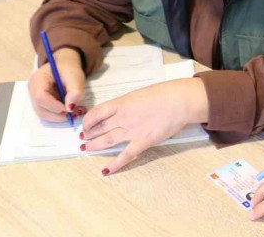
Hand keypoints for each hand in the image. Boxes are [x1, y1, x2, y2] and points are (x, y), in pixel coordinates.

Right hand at [28, 48, 86, 121]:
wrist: (65, 66)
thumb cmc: (68, 69)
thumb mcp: (75, 76)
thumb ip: (75, 91)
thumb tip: (70, 108)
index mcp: (38, 79)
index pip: (40, 96)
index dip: (53, 106)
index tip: (68, 109)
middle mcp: (32, 89)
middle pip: (40, 109)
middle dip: (58, 115)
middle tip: (74, 114)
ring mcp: (34, 97)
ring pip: (43, 114)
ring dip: (59, 117)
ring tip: (74, 112)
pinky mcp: (40, 103)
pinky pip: (47, 113)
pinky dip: (58, 115)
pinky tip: (69, 110)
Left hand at [81, 77, 208, 174]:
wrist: (180, 101)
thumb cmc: (165, 94)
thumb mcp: (140, 94)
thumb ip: (129, 104)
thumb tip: (123, 110)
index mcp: (122, 103)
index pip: (97, 113)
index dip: (88, 120)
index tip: (86, 124)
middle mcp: (123, 118)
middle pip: (100, 128)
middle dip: (90, 134)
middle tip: (84, 137)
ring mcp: (132, 131)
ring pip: (107, 141)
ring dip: (95, 146)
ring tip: (86, 148)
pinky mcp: (143, 142)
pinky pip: (125, 156)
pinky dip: (115, 165)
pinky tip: (106, 171)